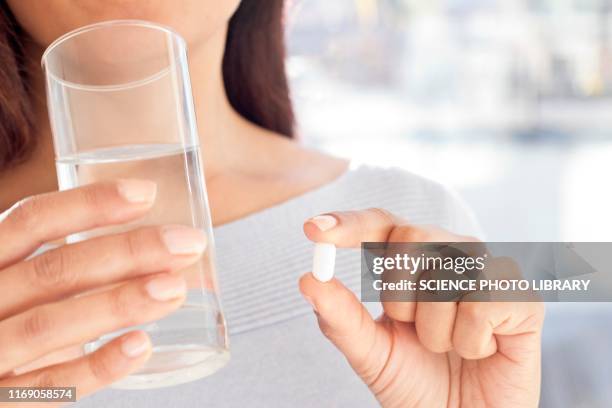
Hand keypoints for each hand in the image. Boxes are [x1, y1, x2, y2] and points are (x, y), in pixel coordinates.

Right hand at [0, 180, 206, 403]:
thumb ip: (60, 269)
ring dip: (119, 303)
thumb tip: (152, 247)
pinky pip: (50, 387)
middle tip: (188, 243)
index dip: (89, 204)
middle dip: (127, 252)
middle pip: (53, 271)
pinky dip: (97, 366)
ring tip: (175, 289)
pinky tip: (141, 346)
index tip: (147, 193)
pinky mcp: (2, 402)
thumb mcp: (20, 286)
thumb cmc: (6, 324)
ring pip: (50, 325)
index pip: (31, 221)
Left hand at [300, 209, 543, 407]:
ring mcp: (488, 270)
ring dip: (434, 330)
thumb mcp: (370, 352)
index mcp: (411, 258)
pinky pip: (482, 304)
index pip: (378, 223)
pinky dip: (471, 341)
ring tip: (449, 346)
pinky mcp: (523, 296)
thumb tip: (308, 280)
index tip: (312, 231)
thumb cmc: (416, 382)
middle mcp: (451, 252)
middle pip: (409, 236)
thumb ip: (340, 316)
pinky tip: (481, 349)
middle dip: (399, 296)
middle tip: (413, 329)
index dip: (347, 223)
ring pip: (444, 275)